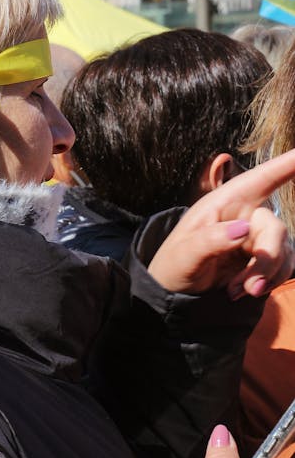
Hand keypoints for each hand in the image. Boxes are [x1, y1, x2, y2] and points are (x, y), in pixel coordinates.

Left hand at [148, 149, 294, 297]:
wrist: (177, 293)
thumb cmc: (174, 264)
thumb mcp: (184, 254)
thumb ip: (210, 240)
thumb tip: (242, 229)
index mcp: (223, 203)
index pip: (260, 179)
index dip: (286, 164)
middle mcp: (245, 215)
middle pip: (275, 227)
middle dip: (267, 259)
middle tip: (250, 287)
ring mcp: (256, 237)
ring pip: (284, 251)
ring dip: (267, 275)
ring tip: (240, 291)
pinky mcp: (263, 259)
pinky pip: (283, 267)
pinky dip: (269, 281)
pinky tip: (245, 292)